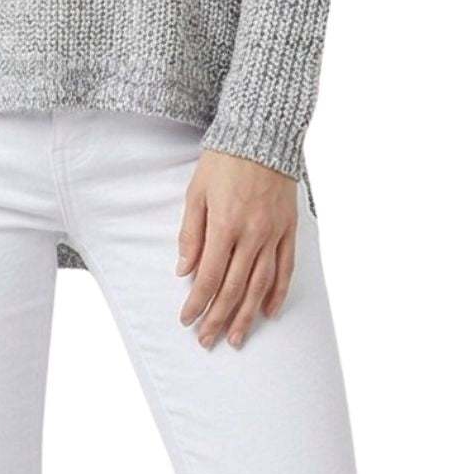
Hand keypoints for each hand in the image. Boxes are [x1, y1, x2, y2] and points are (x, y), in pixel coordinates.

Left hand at [175, 149, 298, 348]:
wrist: (261, 134)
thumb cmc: (223, 159)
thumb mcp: (196, 191)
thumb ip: (191, 233)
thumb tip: (184, 270)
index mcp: (224, 224)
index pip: (208, 276)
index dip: (197, 302)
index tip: (187, 319)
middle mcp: (251, 234)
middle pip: (233, 288)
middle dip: (218, 318)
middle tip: (207, 339)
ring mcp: (273, 234)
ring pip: (260, 285)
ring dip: (246, 315)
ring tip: (237, 337)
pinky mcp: (289, 229)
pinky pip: (285, 268)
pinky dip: (277, 293)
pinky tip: (268, 311)